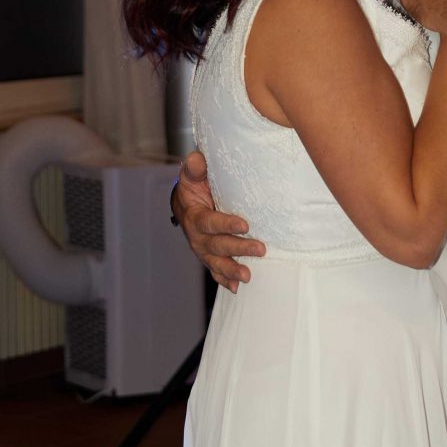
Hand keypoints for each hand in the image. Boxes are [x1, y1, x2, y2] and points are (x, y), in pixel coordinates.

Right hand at [174, 147, 264, 291]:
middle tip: (260, 249)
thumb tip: (197, 159)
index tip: (244, 225)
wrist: (185, 205)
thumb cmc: (194, 188)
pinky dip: (225, 280)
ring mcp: (204, 250)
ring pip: (217, 262)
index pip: (210, 222)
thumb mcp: (192, 176)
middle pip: (217, 245)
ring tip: (248, 276)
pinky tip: (236, 287)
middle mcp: (197, 237)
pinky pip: (216, 271)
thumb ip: (195, 168)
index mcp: (194, 216)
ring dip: (232, 270)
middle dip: (239, 248)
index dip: (226, 224)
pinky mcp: (210, 257)